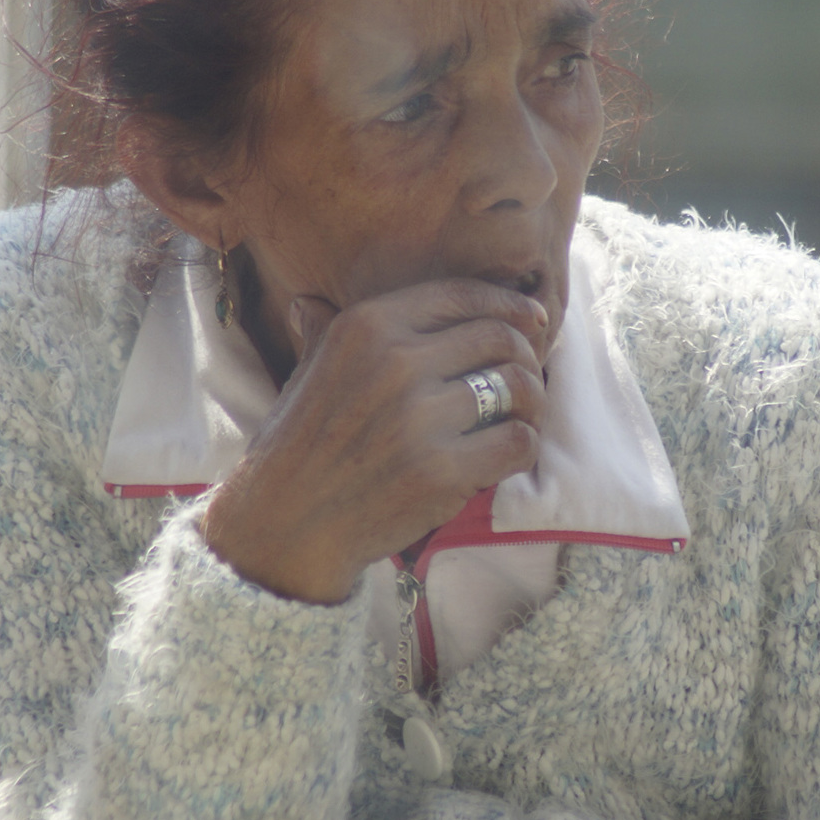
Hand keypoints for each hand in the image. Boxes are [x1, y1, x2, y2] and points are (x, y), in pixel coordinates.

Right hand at [199, 279, 549, 603]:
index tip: (535, 320)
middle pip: (501, 338)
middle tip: (526, 381)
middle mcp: (394, 362)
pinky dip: (523, 445)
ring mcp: (419, 417)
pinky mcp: (440, 470)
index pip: (463, 296)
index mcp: (366, 326)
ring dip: (532, 403)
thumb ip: (322, 331)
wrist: (284, 523)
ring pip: (517, 387)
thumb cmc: (298, 445)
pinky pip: (517, 441)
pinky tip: (507, 453)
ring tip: (522, 417)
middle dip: (527, 358)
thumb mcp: (306, 372)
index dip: (510, 304)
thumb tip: (309, 299)